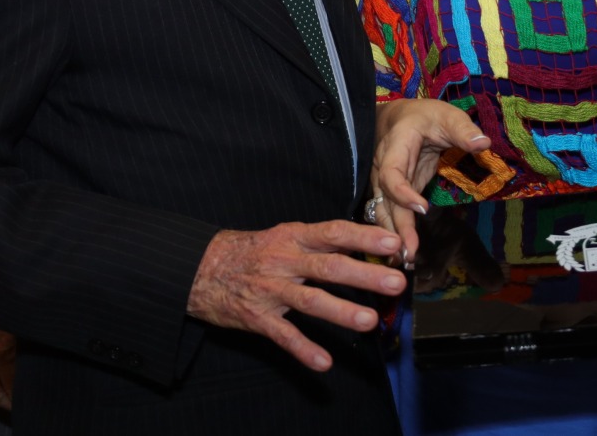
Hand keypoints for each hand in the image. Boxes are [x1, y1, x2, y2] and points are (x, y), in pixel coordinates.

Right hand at [186, 221, 405, 371]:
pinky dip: (303, 349)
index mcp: (293, 237)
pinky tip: (324, 363)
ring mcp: (270, 290)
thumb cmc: (252, 251)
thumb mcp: (283, 236)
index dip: (363, 237)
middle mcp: (284, 261)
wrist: (201, 267)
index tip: (393, 242)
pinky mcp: (257, 317)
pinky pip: (283, 335)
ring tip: (368, 321)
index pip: (333, 233)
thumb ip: (319, 243)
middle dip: (364, 274)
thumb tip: (362, 246)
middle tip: (395, 282)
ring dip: (340, 311)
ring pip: (309, 300)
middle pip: (328, 267)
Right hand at [370, 100, 489, 262]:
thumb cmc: (426, 117)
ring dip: (392, 236)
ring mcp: (384, 183)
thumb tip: (484, 144)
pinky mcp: (391, 195)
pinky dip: (395, 233)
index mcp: (395, 146)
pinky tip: (403, 254)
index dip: (403, 192)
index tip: (422, 208)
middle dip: (396, 227)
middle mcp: (383, 167)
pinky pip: (390, 215)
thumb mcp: (447, 116)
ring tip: (405, 261)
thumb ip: (463, 130)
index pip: (392, 173)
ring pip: (382, 212)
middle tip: (409, 253)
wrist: (400, 119)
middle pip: (385, 200)